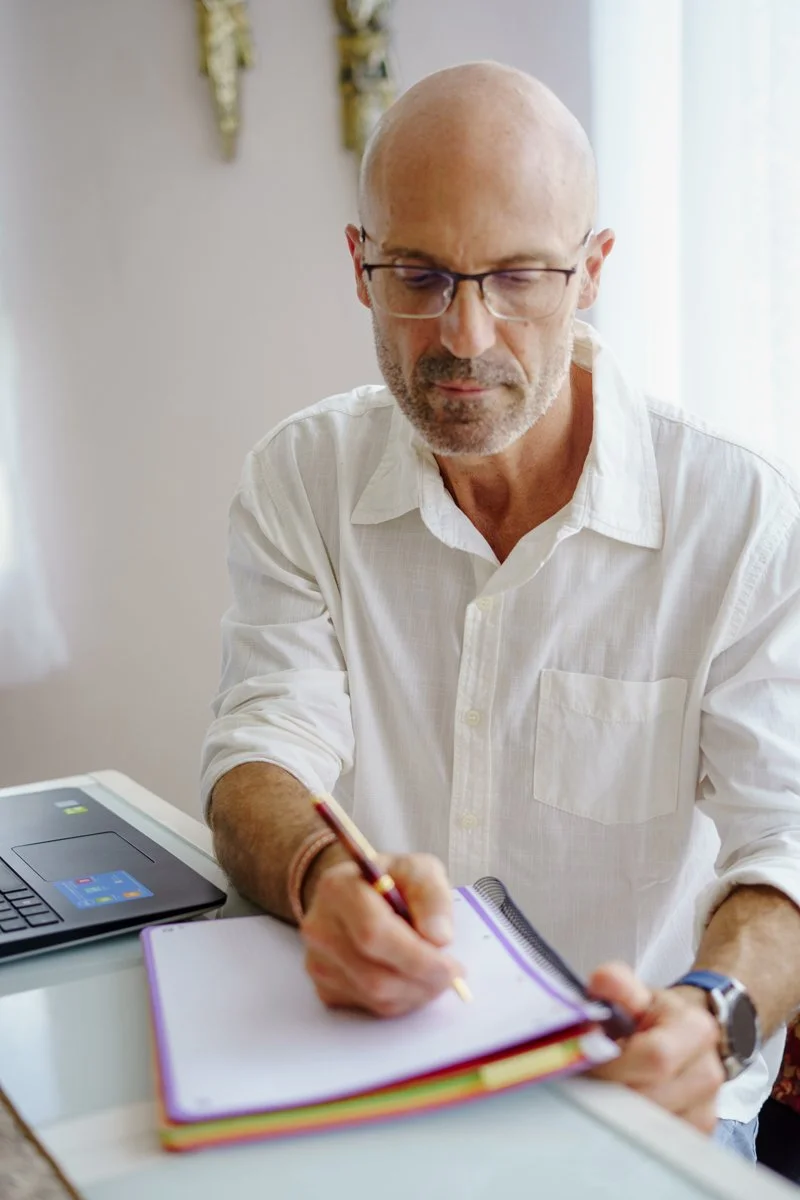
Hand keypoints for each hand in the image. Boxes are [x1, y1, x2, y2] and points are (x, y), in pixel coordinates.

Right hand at [300, 851, 463, 1017]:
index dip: (416, 956)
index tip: (451, 965)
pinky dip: (401, 1000)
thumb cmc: (392, 881)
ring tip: (436, 974)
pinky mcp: (324, 987)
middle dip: (422, 980)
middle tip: (452, 974)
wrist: (359, 894)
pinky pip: (370, 1006)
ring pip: (374, 995)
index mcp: (338, 888)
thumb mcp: (419, 870)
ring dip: (416, 993)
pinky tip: (411, 978)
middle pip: (374, 973)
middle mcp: (319, 927)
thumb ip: (432, 896)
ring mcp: (318, 960)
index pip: (374, 933)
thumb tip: (439, 937)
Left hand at [588, 962, 724, 1134]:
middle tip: (581, 1079)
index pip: (655, 1058)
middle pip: (649, 1098)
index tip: (585, 1058)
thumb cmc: (655, 1015)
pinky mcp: (695, 1134)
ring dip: (614, 1112)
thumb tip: (601, 982)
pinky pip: (655, 1142)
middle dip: (607, 1091)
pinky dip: (628, 1128)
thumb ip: (617, 984)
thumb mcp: (636, 992)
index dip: (614, 1062)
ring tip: (596, 1091)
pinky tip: (614, 1109)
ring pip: (650, 1126)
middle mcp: (708, 1074)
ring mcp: (706, 1109)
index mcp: (696, 1031)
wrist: (688, 1034)